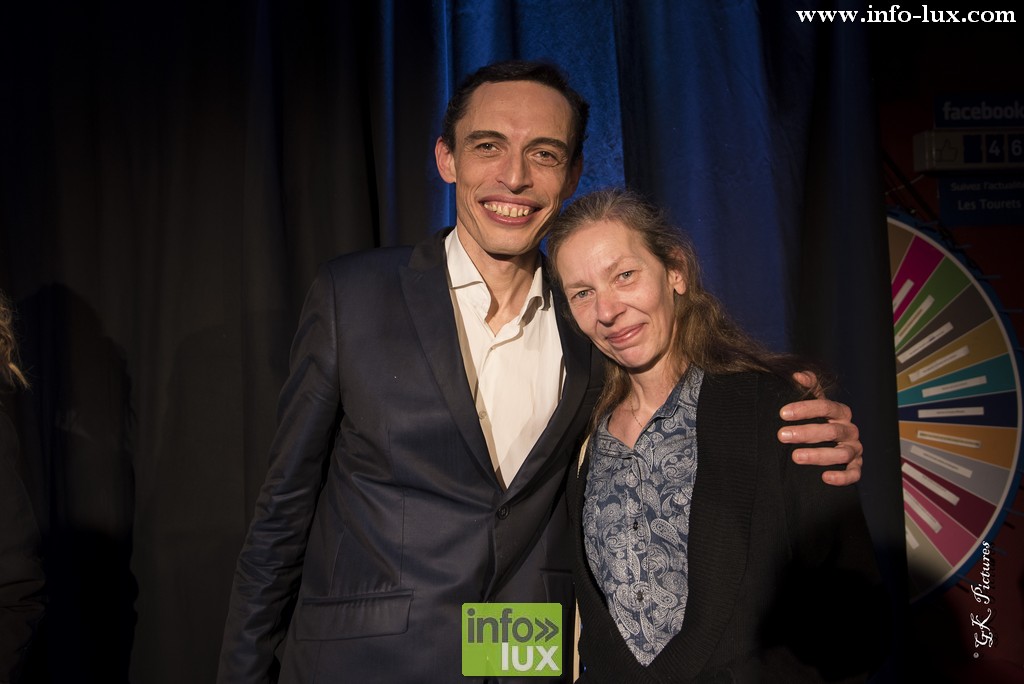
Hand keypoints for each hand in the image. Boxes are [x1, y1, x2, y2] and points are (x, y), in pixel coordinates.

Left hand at [778, 371, 862, 486]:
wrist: (822, 445)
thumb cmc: (815, 420)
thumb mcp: (811, 402)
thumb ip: (808, 386)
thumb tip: (798, 375)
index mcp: (840, 413)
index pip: (826, 407)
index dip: (805, 409)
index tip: (783, 413)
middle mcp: (849, 430)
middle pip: (832, 431)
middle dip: (806, 433)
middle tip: (782, 435)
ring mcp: (854, 449)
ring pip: (842, 453)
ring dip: (818, 455)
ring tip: (795, 457)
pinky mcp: (855, 467)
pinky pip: (854, 474)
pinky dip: (842, 476)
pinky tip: (825, 477)